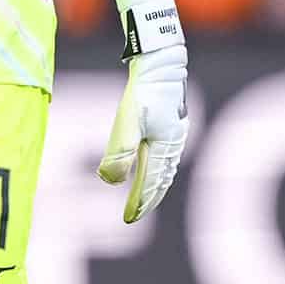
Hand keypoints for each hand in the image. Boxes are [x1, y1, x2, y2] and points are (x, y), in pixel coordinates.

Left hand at [97, 42, 188, 222]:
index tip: (127, 219)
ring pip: (166, 169)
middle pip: (161, 181)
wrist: (161, 64)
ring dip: (155, 186)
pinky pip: (166, 156)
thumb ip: (119, 153)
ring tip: (144, 198)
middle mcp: (173, 146)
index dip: (138, 203)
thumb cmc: (144, 93)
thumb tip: (109, 180)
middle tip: (134, 215)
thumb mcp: (127, 123)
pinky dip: (159, 169)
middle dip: (148, 200)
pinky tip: (152, 166)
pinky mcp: (172, 124)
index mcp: (163, 150)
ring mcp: (175, 135)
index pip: (149, 185)